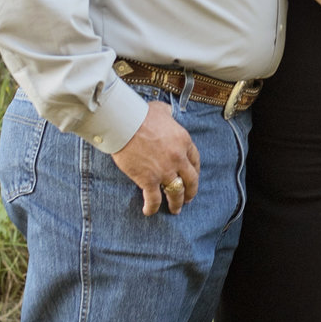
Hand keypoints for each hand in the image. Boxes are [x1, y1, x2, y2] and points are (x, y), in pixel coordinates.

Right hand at [112, 101, 199, 215]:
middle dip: (191, 191)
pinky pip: (153, 198)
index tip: (193, 177)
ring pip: (176, 193)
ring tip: (175, 210)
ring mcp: (164, 171)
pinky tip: (149, 211)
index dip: (195, 171)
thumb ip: (167, 114)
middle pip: (191, 180)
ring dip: (176, 203)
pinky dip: (152, 207)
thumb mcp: (161, 110)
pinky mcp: (148, 180)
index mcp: (184, 141)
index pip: (195, 160)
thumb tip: (167, 112)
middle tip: (188, 199)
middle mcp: (178, 158)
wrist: (124, 123)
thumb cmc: (141, 114)